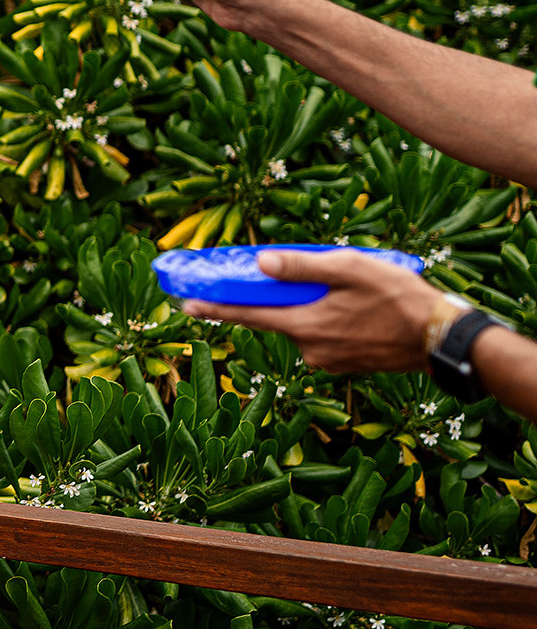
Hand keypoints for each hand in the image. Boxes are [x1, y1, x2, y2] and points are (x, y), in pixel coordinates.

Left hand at [181, 248, 444, 373]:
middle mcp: (310, 350)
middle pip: (276, 319)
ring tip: (350, 292)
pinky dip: (327, 320)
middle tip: (295, 279)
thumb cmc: (400, 299)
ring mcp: (328, 361)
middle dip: (275, 299)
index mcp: (305, 326)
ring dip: (310, 308)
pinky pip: (323, 337)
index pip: (247, 316)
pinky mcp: (346, 365)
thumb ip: (302, 266)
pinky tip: (356, 309)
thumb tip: (261, 263)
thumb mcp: (349, 269)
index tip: (185, 305)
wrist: (442, 339)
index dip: (214, 309)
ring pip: (303, 326)